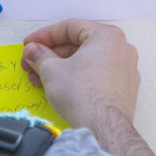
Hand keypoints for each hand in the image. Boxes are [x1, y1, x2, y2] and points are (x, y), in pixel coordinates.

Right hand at [20, 20, 139, 128]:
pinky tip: (59, 86)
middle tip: (32, 62)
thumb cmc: (83, 95)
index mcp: (107, 36)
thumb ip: (39, 55)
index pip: (70, 27)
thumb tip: (33, 51)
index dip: (44, 35)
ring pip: (87, 61)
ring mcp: (125, 69)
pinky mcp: (123, 88)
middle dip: (51, 54)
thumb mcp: (51, 70)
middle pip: (79, 44)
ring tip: (39, 78)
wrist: (102, 128)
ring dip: (61, 67)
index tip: (30, 44)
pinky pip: (96, 74)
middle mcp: (121, 49)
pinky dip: (77, 77)